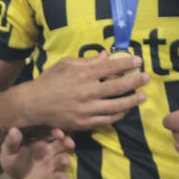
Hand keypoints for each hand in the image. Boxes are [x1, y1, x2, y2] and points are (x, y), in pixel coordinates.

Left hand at [0, 126, 74, 178]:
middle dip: (67, 143)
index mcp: (40, 141)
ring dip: (64, 161)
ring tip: (64, 162)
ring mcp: (52, 165)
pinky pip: (58, 178)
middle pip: (62, 145)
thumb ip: (11, 142)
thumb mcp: (9, 151)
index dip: (56, 132)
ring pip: (62, 161)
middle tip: (70, 144)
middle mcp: (49, 152)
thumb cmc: (13, 160)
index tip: (59, 134)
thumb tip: (13, 130)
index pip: (51, 133)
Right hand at [22, 51, 146, 130]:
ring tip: (142, 96)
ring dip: (133, 100)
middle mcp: (86, 91)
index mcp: (82, 74)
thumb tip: (105, 56)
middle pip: (118, 86)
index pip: (110, 67)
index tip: (138, 61)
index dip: (126, 64)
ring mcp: (86, 109)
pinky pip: (108, 119)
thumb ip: (86, 61)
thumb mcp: (64, 65)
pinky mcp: (84, 122)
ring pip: (117, 105)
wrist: (32, 104)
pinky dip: (120, 114)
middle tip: (146, 78)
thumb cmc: (48, 81)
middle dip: (135, 81)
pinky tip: (126, 109)